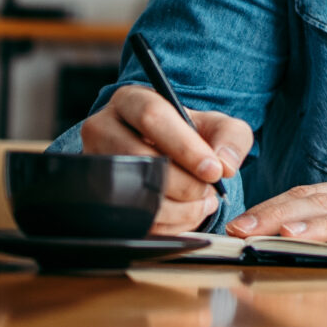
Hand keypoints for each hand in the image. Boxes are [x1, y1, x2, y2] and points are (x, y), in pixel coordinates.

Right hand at [80, 83, 252, 235]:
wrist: (167, 158)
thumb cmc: (190, 137)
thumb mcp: (217, 127)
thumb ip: (231, 138)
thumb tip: (225, 165)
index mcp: (130, 101)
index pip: (153, 116)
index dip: (186, 147)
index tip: (214, 171)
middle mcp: (103, 128)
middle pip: (141, 159)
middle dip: (185, 183)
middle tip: (209, 191)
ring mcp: (96, 165)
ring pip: (135, 195)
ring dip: (179, 208)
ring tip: (202, 203)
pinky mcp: (99, 198)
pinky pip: (133, 219)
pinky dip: (168, 225)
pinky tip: (186, 215)